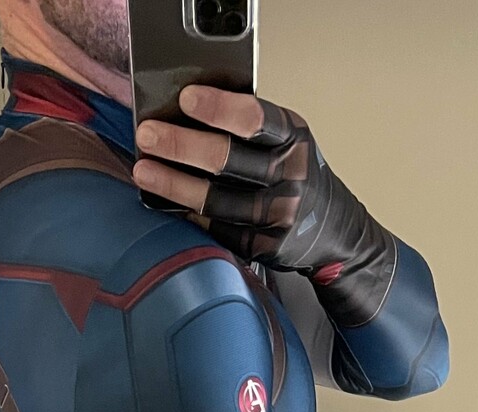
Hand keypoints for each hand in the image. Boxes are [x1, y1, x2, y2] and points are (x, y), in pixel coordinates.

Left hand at [133, 87, 396, 325]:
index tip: (186, 98)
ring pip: (217, 200)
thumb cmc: (297, 175)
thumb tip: (188, 111)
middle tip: (148, 135)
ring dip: (174, 184)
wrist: (333, 233)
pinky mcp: (262, 247)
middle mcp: (289, 176)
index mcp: (293, 139)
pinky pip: (216, 229)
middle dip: (182, 145)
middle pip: (228, 159)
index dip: (218, 108)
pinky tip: (164, 202)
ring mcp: (276, 216)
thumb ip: (250, 128)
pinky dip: (187, 214)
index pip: (254, 119)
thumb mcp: (288, 141)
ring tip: (144, 170)